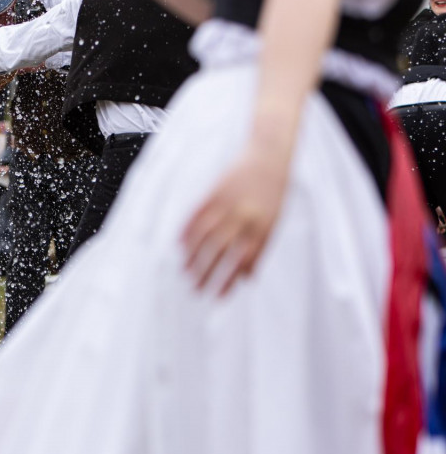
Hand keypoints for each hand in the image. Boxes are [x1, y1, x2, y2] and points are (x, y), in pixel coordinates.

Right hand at [181, 145, 290, 294]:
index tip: (218, 297)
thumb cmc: (274, 194)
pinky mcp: (215, 191)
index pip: (243, 261)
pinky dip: (187, 230)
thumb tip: (248, 278)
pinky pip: (197, 214)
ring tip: (185, 271)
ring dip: (193, 255)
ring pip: (206, 234)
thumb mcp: (274, 222)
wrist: (269, 155)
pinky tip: (179, 244)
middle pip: (221, 251)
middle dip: (207, 273)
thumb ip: (261, 249)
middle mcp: (245, 217)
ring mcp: (229, 203)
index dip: (229, 281)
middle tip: (195, 289)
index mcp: (263, 227)